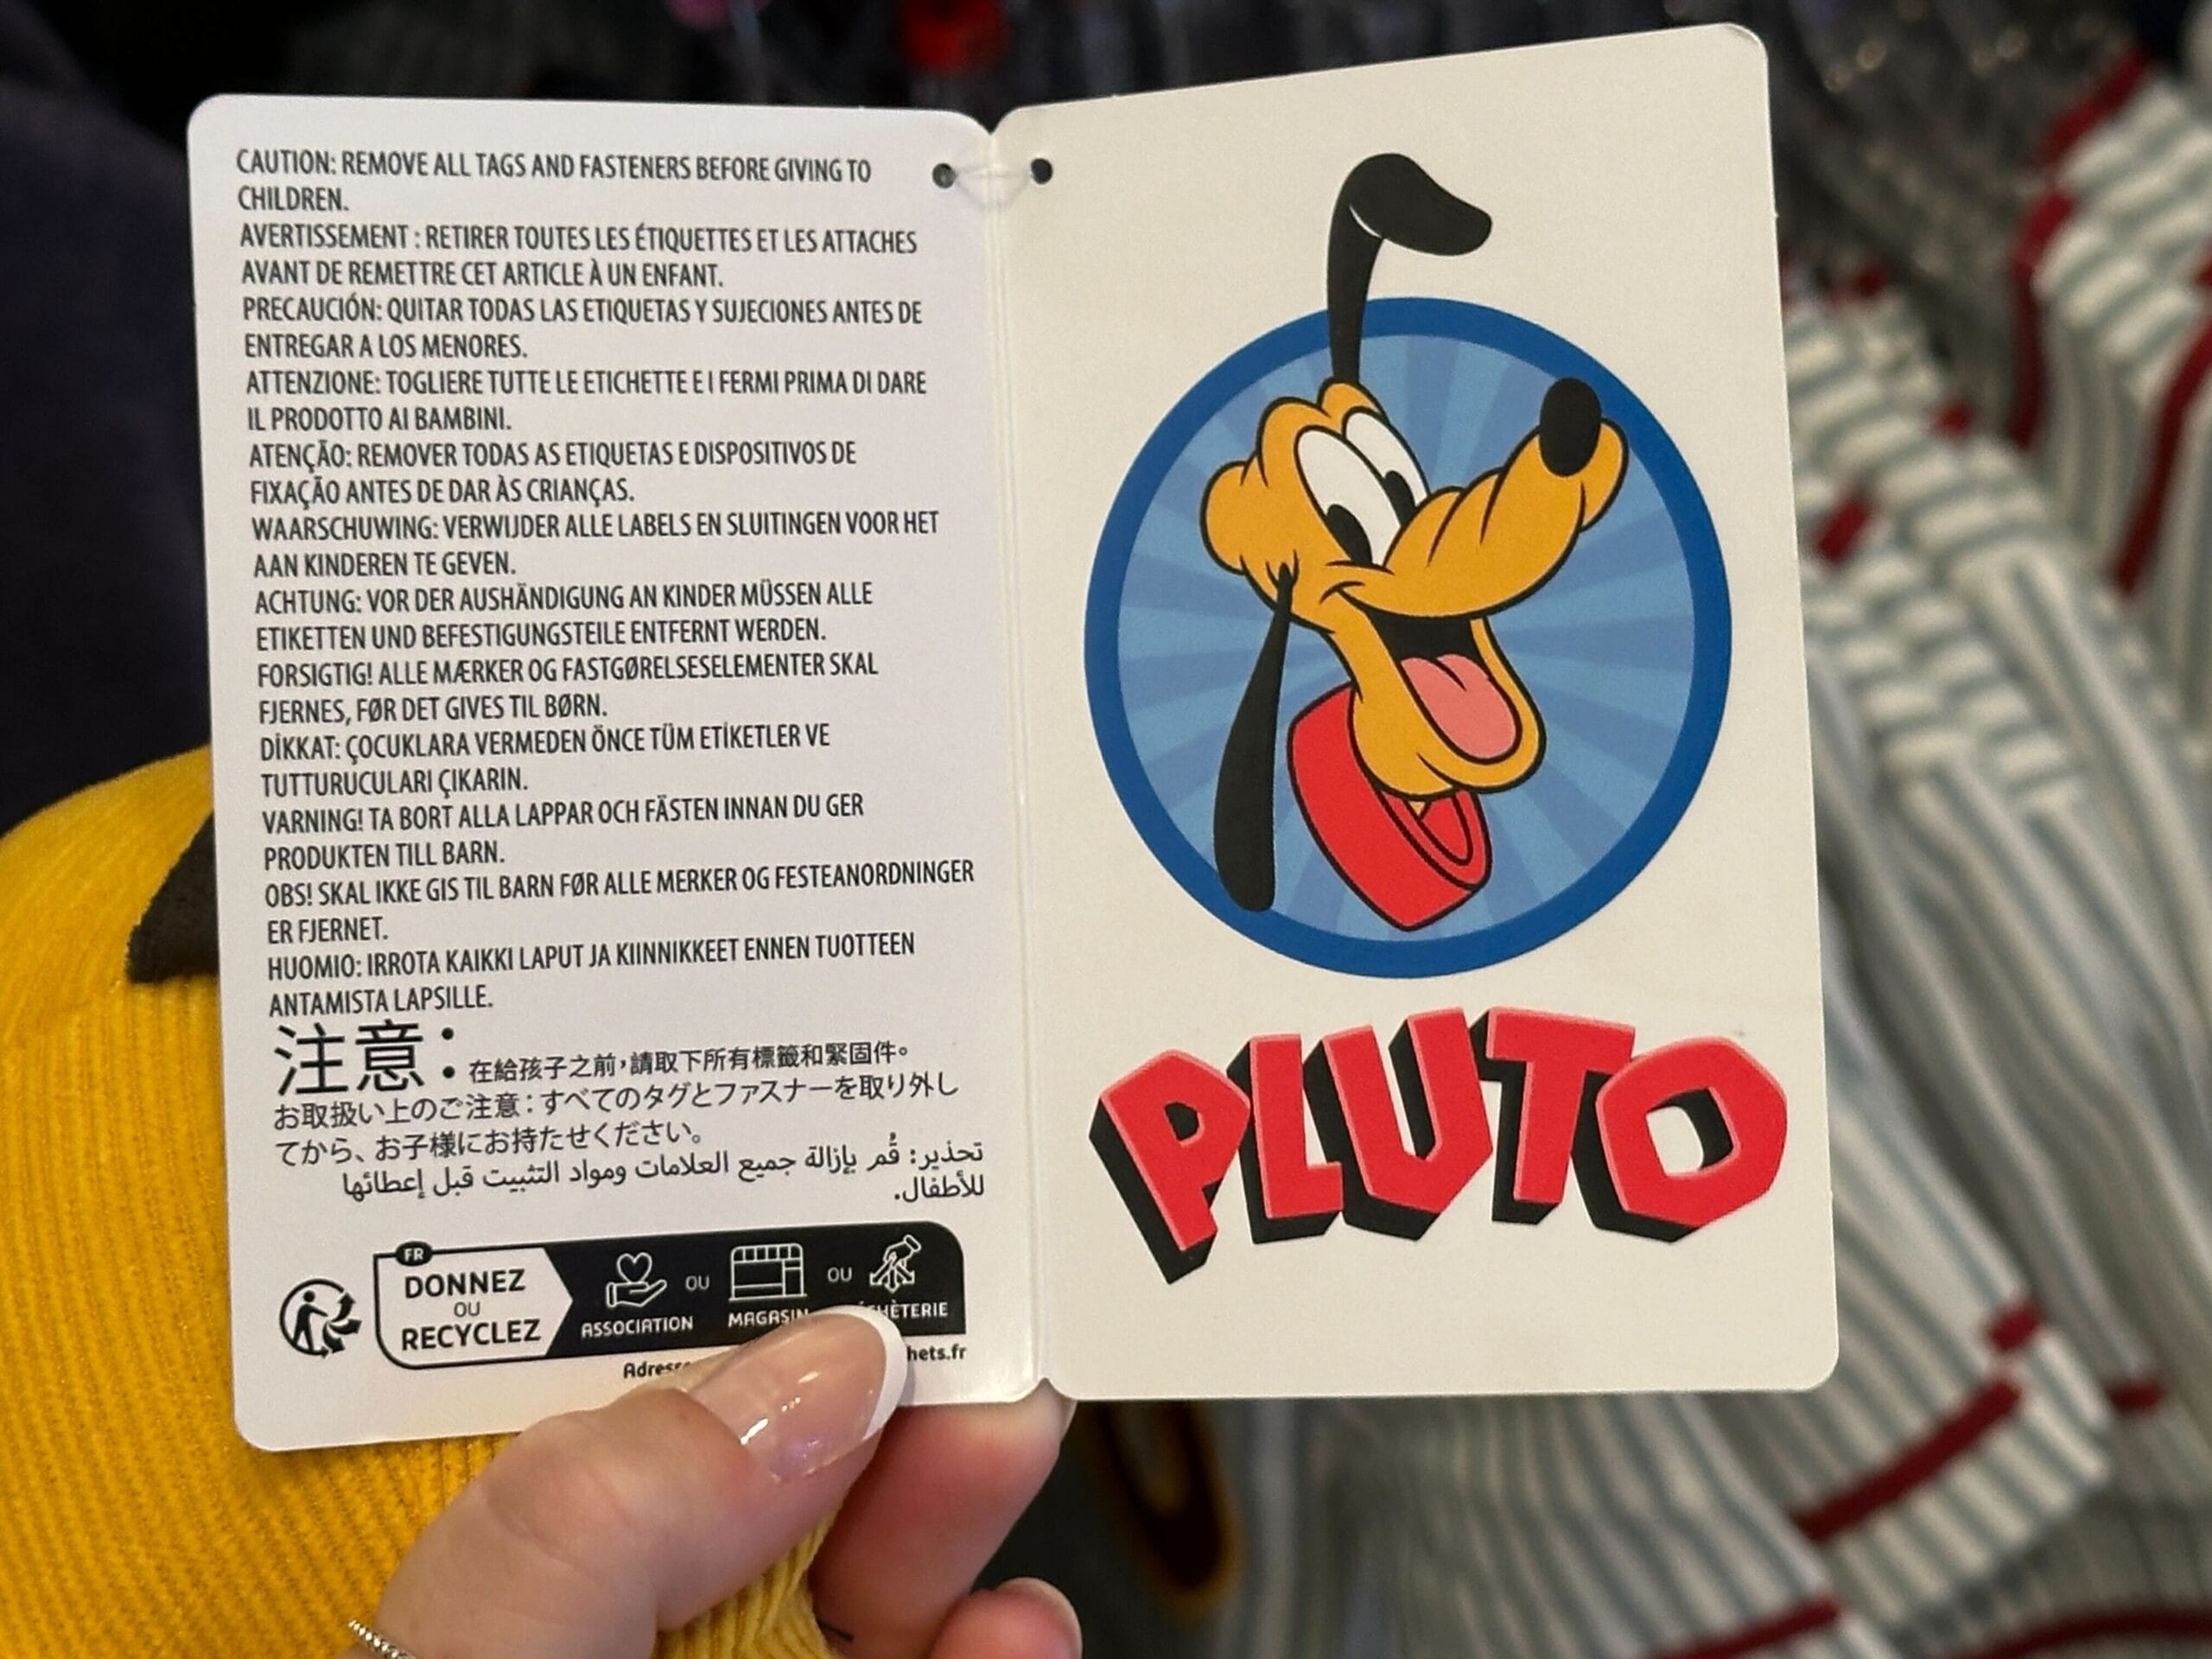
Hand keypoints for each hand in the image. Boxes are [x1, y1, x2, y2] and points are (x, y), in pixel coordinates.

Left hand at [346, 1310, 1076, 1658]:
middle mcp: (583, 1619)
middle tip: (951, 1310)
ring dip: (953, 1492)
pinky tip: (1011, 1628)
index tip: (794, 1210)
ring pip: (851, 1561)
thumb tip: (810, 1367)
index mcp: (466, 1569)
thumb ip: (596, 1523)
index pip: (550, 1383)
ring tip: (1004, 1438)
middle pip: (734, 1454)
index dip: (673, 1288)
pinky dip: (993, 1645)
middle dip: (866, 1372)